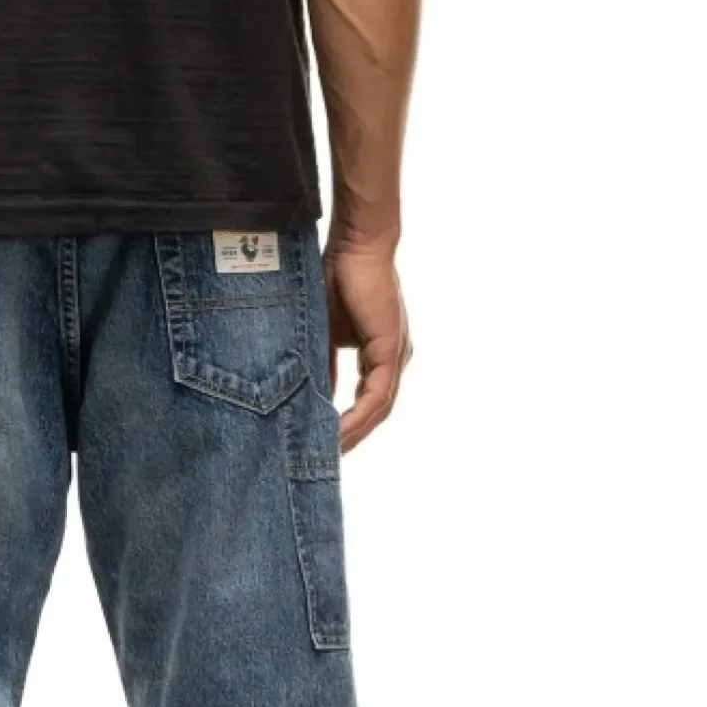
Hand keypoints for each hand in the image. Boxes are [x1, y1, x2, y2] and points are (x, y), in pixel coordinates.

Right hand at [324, 239, 412, 452]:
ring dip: (355, 433)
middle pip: (376, 412)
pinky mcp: (391, 350)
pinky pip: (378, 396)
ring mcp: (396, 355)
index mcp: (379, 353)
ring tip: (329, 454)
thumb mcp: (322, 331)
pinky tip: (338, 432)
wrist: (356, 245)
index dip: (348, 424)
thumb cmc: (338, 277)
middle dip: (352, 437)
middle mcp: (393, 358)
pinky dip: (358, 416)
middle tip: (325, 461)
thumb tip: (311, 396)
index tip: (324, 444)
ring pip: (379, 409)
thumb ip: (321, 363)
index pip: (367, 399)